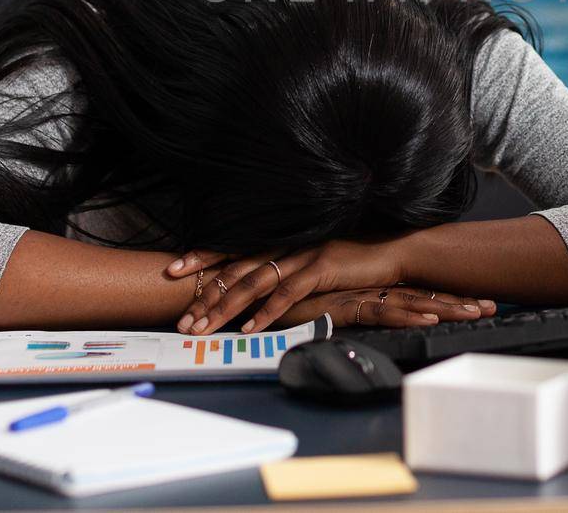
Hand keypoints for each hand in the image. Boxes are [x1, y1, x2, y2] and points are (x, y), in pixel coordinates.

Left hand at [177, 238, 488, 334]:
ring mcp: (303, 253)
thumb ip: (287, 268)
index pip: (234, 246)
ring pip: (254, 281)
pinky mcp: (321, 267)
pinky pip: (288, 292)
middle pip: (236, 267)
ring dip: (225, 307)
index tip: (172, 269)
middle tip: (180, 318)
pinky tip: (250, 328)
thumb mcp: (314, 261)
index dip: (203, 256)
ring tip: (202, 328)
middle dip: (204, 293)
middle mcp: (287, 243)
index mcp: (282, 239)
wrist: (394, 250)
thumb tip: (258, 286)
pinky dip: (267, 311)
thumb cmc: (354, 259)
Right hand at [277, 287, 497, 329]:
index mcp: (372, 289)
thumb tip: (376, 320)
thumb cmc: (294, 307)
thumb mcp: (331, 312)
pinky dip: (406, 313)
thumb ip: (354, 312)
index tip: (479, 303)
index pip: (418, 293)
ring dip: (445, 307)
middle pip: (424, 295)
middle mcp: (370, 288)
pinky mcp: (343, 304)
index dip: (449, 298)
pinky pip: (381, 310)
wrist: (259, 299)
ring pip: (411, 301)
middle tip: (492, 306)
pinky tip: (428, 316)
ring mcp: (359, 294)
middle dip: (459, 302)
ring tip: (475, 313)